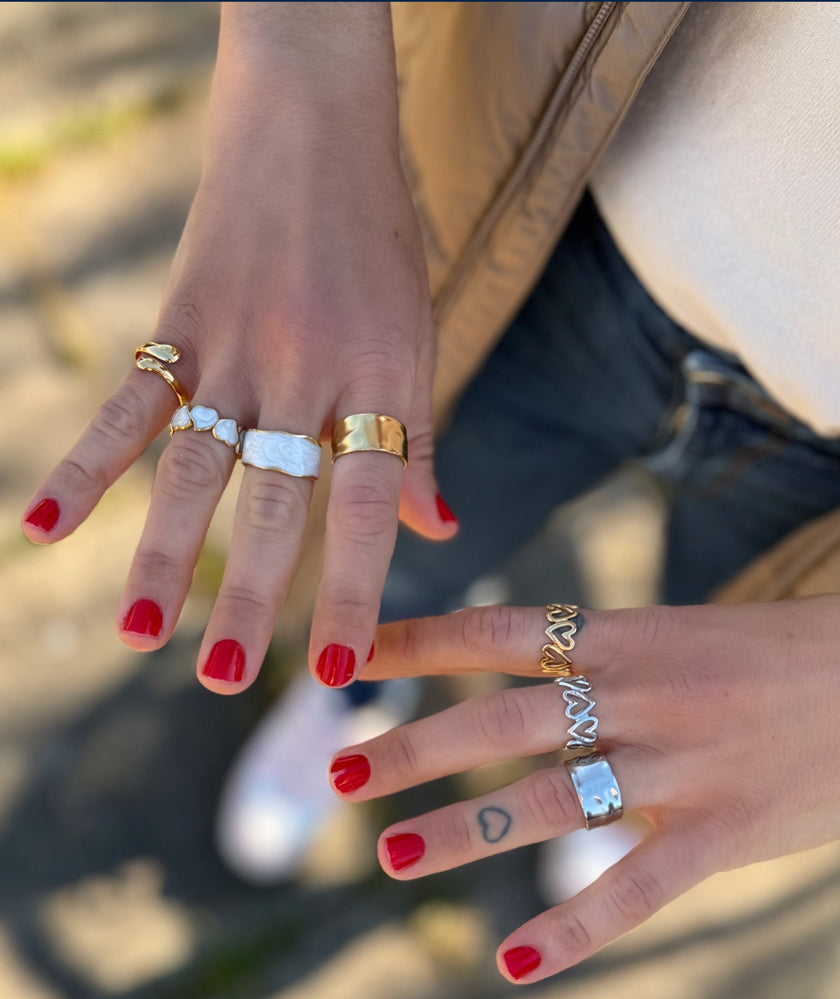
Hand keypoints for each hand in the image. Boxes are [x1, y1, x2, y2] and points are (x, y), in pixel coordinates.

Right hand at [20, 3, 453, 692]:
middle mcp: (308, 371)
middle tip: (223, 679)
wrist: (317, 114)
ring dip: (165, 556)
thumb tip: (442, 530)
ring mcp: (236, 345)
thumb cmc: (379, 235)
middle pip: (276, 502)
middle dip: (250, 596)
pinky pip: (129, 402)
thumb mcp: (417, 335)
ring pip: (195, 468)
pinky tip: (44, 526)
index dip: (351, 587)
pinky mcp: (180, 319)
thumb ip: (418, 439)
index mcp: (380, 379)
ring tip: (143, 638)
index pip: (368, 505)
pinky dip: (83, 463)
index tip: (333, 667)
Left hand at [329, 598, 839, 981]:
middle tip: (335, 773)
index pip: (494, 633)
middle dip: (413, 748)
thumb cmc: (764, 659)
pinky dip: (572, 930)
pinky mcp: (720, 833)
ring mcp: (676, 766)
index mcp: (621, 639)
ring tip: (391, 858)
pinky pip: (634, 889)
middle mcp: (634, 697)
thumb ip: (595, 663)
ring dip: (462, 833)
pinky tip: (514, 963)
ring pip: (549, 804)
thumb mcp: (672, 638)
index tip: (345, 663)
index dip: (413, 646)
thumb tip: (510, 685)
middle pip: (500, 722)